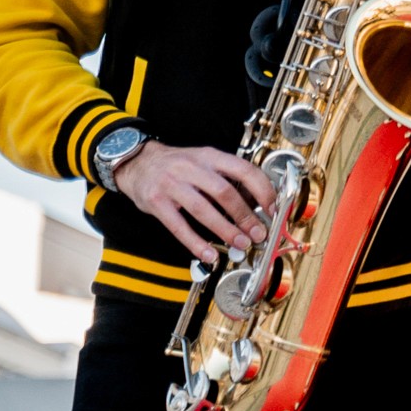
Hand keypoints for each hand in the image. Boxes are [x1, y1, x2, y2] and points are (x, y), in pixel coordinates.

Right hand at [112, 142, 276, 264]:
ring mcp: (172, 185)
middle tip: (258, 233)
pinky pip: (178, 226)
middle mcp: (191, 168)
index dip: (263, 191)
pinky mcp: (156, 202)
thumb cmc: (177, 165)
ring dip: (225, 230)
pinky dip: (195, 242)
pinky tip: (208, 254)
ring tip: (240, 244)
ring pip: (203, 209)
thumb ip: (227, 178)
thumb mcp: (204, 162)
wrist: (137, 162)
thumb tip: (257, 203)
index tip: (273, 209)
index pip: (244, 170)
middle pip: (225, 192)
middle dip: (245, 216)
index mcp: (210, 156)